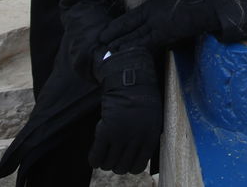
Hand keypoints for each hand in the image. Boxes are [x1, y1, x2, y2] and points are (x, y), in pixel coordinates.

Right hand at [89, 46, 161, 174]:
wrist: (130, 78)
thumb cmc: (142, 98)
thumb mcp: (153, 119)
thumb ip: (146, 139)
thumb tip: (136, 161)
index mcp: (150, 137)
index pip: (138, 167)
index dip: (128, 166)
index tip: (123, 160)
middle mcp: (137, 138)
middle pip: (121, 168)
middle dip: (115, 165)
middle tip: (112, 155)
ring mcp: (121, 135)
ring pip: (108, 164)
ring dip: (104, 162)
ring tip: (104, 151)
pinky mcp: (106, 130)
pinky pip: (96, 156)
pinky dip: (94, 159)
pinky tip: (94, 156)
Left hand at [100, 0, 203, 52]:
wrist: (206, 6)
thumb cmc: (192, 7)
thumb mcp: (170, 7)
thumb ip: (158, 15)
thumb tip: (148, 27)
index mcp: (152, 5)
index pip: (129, 18)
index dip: (115, 27)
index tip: (103, 34)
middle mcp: (151, 13)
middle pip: (127, 27)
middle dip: (113, 37)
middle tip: (100, 46)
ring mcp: (157, 23)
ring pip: (133, 36)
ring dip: (120, 45)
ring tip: (107, 53)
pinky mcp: (164, 33)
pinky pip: (145, 44)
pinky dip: (133, 50)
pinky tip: (125, 55)